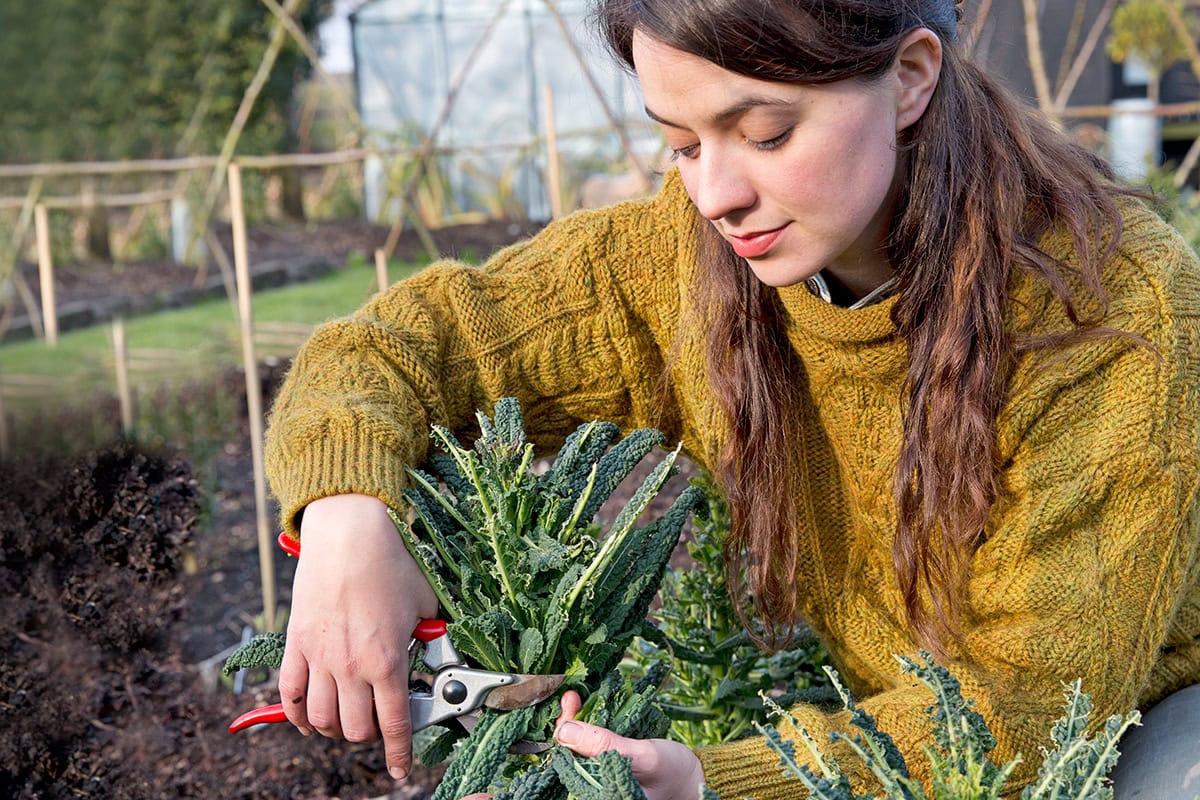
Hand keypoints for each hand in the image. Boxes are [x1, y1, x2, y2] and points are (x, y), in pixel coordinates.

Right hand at [277, 493, 438, 780]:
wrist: (349, 531)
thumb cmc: (392, 561)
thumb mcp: (427, 603)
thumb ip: (433, 638)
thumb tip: (441, 657)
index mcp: (387, 660)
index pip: (394, 725)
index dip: (400, 754)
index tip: (402, 768)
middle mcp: (350, 666)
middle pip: (355, 731)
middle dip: (371, 737)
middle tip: (381, 725)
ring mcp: (319, 658)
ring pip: (321, 720)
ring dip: (336, 729)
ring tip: (350, 720)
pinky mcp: (296, 644)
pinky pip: (289, 695)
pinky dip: (298, 715)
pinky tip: (310, 718)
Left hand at [456, 694, 704, 799]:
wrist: (702, 781)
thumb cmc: (677, 777)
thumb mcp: (644, 758)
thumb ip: (604, 745)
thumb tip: (564, 730)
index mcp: (592, 799)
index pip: (539, 798)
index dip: (504, 799)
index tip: (471, 798)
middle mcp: (584, 794)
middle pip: (543, 782)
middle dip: (532, 753)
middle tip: (528, 728)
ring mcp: (587, 788)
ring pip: (557, 765)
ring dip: (557, 733)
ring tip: (568, 702)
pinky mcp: (595, 776)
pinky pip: (574, 756)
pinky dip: (573, 731)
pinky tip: (576, 708)